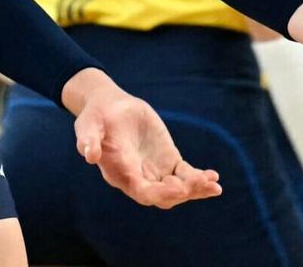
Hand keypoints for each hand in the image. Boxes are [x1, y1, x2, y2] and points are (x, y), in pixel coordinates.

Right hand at [67, 74, 221, 208]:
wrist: (109, 107)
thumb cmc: (95, 117)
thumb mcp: (88, 124)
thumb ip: (88, 139)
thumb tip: (89, 155)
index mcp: (120, 173)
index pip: (141, 191)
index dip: (159, 192)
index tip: (177, 187)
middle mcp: (138, 178)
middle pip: (162, 196)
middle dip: (181, 192)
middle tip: (199, 183)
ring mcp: (155, 171)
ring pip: (177, 189)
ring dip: (195, 189)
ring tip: (213, 185)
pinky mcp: (168, 160)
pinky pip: (185, 175)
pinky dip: (199, 178)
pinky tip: (214, 178)